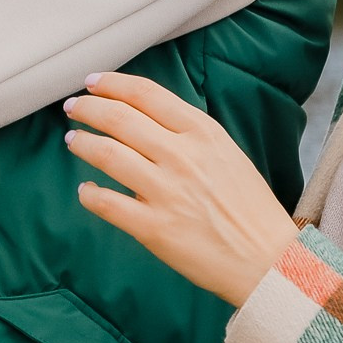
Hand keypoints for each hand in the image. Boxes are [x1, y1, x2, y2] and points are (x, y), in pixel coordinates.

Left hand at [65, 71, 298, 306]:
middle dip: (89, 108)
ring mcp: (166, 192)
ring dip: (83, 143)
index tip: (91, 82)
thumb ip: (189, 134)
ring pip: (107, 154)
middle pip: (119, 118)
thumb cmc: (250, 207)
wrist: (269, 260)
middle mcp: (181, 156)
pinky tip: (85, 190)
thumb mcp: (227, 153)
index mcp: (203, 132)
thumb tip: (145, 120)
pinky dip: (89, 193)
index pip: (145, 94)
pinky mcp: (154, 228)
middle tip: (73, 108)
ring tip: (74, 140)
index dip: (112, 84)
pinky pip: (107, 203)